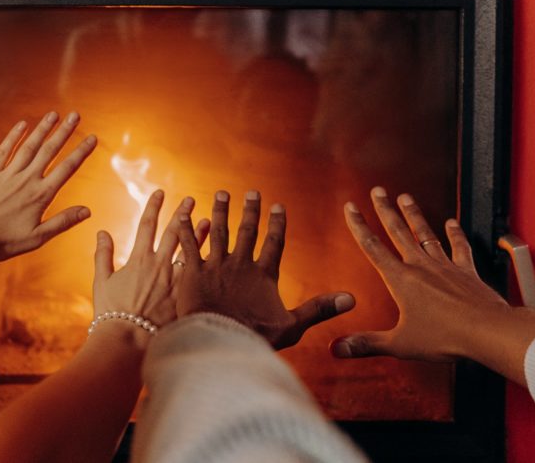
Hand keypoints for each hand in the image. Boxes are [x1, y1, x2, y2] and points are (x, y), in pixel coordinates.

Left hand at [0, 111, 96, 263]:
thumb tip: (87, 211)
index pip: (67, 168)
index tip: (93, 138)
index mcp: (41, 195)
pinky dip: (14, 136)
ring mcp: (7, 174)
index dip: (81, 152)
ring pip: (29, 146)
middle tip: (76, 115)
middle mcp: (26, 180)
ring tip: (54, 114)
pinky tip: (22, 124)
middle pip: (49, 150)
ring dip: (43, 129)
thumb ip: (62, 222)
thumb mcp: (37, 238)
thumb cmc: (2, 241)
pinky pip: (4, 150)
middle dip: (64, 132)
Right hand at [93, 191, 206, 346]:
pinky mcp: (186, 296)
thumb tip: (101, 232)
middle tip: (192, 199)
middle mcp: (159, 265)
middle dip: (182, 213)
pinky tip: (217, 256)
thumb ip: (102, 255)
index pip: (147, 224)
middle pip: (174, 232)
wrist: (128, 342)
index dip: (154, 206)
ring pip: (192, 251)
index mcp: (138, 259)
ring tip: (209, 221)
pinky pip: (200, 275)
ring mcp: (175, 280)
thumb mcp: (102, 282)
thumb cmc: (111, 315)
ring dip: (200, 234)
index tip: (161, 192)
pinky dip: (208, 263)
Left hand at [175, 190, 354, 349]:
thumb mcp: (292, 326)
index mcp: (264, 274)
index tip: (278, 206)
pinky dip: (186, 228)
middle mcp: (240, 264)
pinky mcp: (193, 272)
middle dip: (250, 210)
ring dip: (221, 211)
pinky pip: (189, 245)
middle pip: (247, 231)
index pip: (274, 243)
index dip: (277, 224)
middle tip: (251, 192)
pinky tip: (183, 213)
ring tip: (221, 194)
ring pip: (219, 231)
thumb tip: (352, 299)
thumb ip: (319, 309)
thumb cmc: (255, 337)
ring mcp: (216, 266)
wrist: (219, 342)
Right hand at [332, 186, 534, 369]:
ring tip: (405, 197)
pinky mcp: (466, 271)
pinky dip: (455, 234)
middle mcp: (421, 266)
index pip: (372, 247)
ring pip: (425, 233)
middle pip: (398, 231)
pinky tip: (451, 222)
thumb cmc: (444, 338)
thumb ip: (367, 344)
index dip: (358, 226)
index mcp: (401, 280)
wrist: (487, 332)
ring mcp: (445, 266)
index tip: (351, 207)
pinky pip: (458, 247)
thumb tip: (336, 348)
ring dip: (414, 215)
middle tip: (377, 191)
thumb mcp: (399, 344)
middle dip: (384, 210)